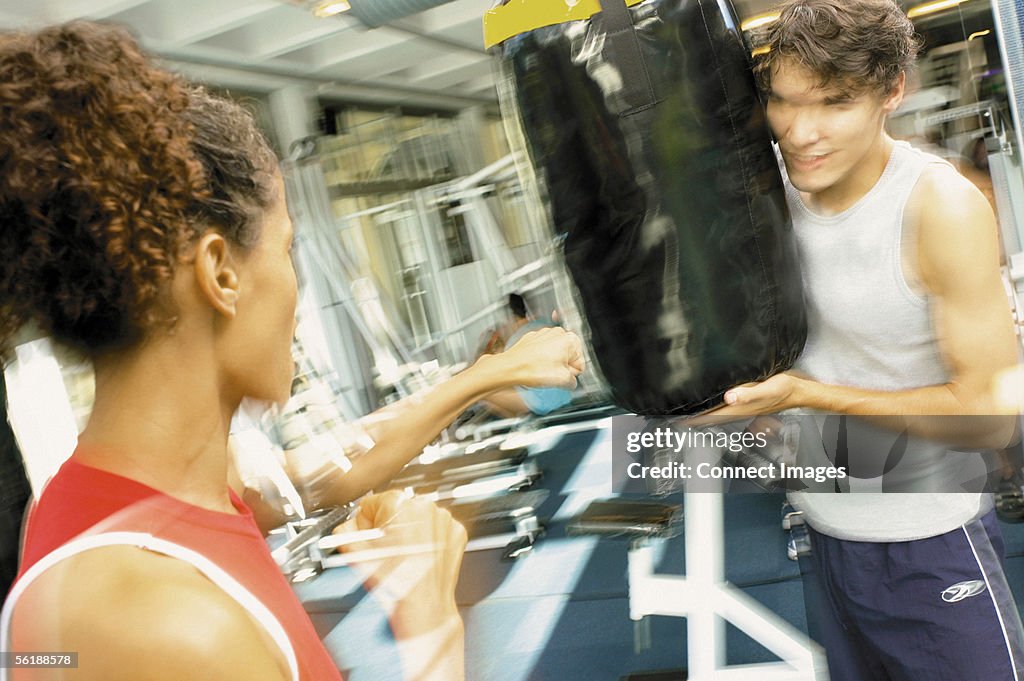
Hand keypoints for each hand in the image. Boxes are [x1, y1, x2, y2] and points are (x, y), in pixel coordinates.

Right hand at [332, 491, 466, 637]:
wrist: (422, 605)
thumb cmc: (395, 583)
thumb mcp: (356, 554)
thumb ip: (344, 531)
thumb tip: (345, 527)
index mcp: (398, 504)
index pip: (371, 503)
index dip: (366, 523)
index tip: (370, 537)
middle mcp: (423, 506)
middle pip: (395, 509)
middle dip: (388, 526)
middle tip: (386, 549)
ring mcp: (443, 518)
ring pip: (417, 518)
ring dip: (409, 531)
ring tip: (404, 555)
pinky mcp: (456, 532)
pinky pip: (436, 528)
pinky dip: (428, 539)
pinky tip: (420, 555)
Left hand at [497, 326, 584, 388]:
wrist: (510, 368)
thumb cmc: (533, 370)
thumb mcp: (563, 380)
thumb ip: (573, 380)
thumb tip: (571, 380)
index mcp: (569, 339)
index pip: (580, 361)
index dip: (573, 372)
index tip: (564, 376)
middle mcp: (556, 332)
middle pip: (568, 355)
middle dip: (563, 366)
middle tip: (553, 375)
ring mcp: (543, 334)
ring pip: (555, 352)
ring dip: (551, 363)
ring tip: (542, 371)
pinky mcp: (532, 338)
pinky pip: (542, 350)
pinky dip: (541, 358)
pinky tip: (535, 366)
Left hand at [690, 372, 806, 423]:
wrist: (800, 391)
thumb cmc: (786, 389)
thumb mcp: (768, 388)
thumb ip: (749, 393)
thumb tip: (729, 397)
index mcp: (742, 408)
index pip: (714, 416)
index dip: (697, 419)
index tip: (681, 422)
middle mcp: (742, 409)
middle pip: (714, 418)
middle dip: (697, 421)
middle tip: (680, 421)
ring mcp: (745, 408)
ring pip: (719, 415)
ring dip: (705, 417)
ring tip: (691, 417)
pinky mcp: (749, 402)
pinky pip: (728, 409)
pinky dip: (716, 410)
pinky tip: (713, 407)